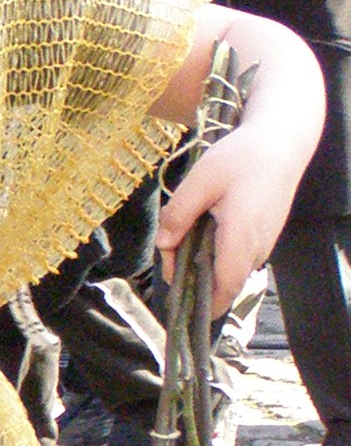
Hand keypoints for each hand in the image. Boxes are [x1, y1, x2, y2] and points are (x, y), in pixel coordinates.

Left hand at [159, 130, 304, 315]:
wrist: (281, 143)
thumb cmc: (241, 158)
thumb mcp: (200, 181)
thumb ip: (178, 215)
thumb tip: (163, 245)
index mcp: (240, 239)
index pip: (224, 290)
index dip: (201, 303)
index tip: (175, 295)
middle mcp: (256, 249)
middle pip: (221, 282)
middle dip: (191, 274)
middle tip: (169, 246)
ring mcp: (264, 244)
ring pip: (228, 269)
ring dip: (202, 260)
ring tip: (182, 232)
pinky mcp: (264, 236)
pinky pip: (237, 256)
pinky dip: (216, 250)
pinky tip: (203, 226)